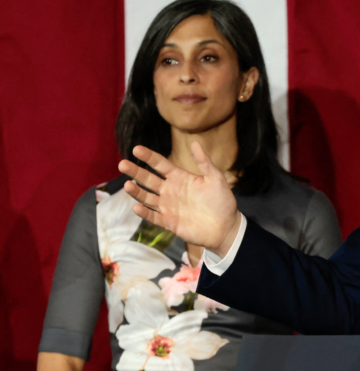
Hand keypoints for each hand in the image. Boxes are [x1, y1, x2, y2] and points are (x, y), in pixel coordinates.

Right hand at [117, 142, 240, 256]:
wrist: (226, 227)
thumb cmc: (222, 201)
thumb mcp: (216, 179)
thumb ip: (205, 162)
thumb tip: (195, 143)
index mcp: (180, 178)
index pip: (161, 164)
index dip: (149, 157)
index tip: (136, 149)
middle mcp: (170, 191)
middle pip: (148, 179)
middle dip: (135, 172)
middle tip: (122, 164)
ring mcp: (168, 207)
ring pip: (147, 197)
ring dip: (136, 192)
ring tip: (128, 184)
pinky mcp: (169, 222)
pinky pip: (153, 217)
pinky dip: (145, 213)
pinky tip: (137, 207)